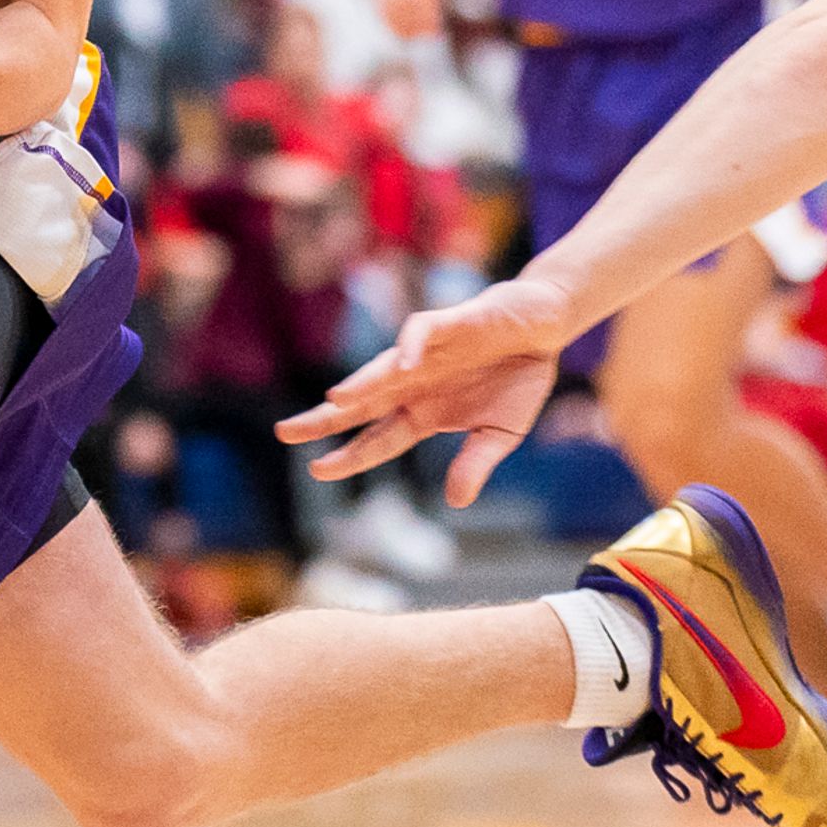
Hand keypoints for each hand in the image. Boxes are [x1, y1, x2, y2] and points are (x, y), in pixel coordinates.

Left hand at [277, 272, 579, 505]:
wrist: (542, 326)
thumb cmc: (518, 377)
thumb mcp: (501, 433)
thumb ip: (475, 463)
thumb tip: (456, 503)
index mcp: (423, 412)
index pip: (378, 439)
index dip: (350, 454)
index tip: (318, 468)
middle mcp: (414, 383)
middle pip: (362, 404)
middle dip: (324, 419)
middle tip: (285, 432)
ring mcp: (426, 354)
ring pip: (383, 369)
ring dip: (360, 384)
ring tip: (333, 401)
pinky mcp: (447, 324)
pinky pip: (421, 333)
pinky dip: (411, 347)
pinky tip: (403, 366)